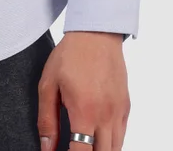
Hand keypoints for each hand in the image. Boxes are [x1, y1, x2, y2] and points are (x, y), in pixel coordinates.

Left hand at [37, 31, 129, 150]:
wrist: (96, 33)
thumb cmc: (70, 55)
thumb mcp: (48, 85)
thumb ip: (47, 120)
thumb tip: (46, 148)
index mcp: (84, 112)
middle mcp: (106, 116)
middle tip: (74, 147)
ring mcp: (119, 112)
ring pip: (115, 149)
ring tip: (85, 145)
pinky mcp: (126, 107)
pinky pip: (121, 136)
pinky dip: (111, 143)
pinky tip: (97, 138)